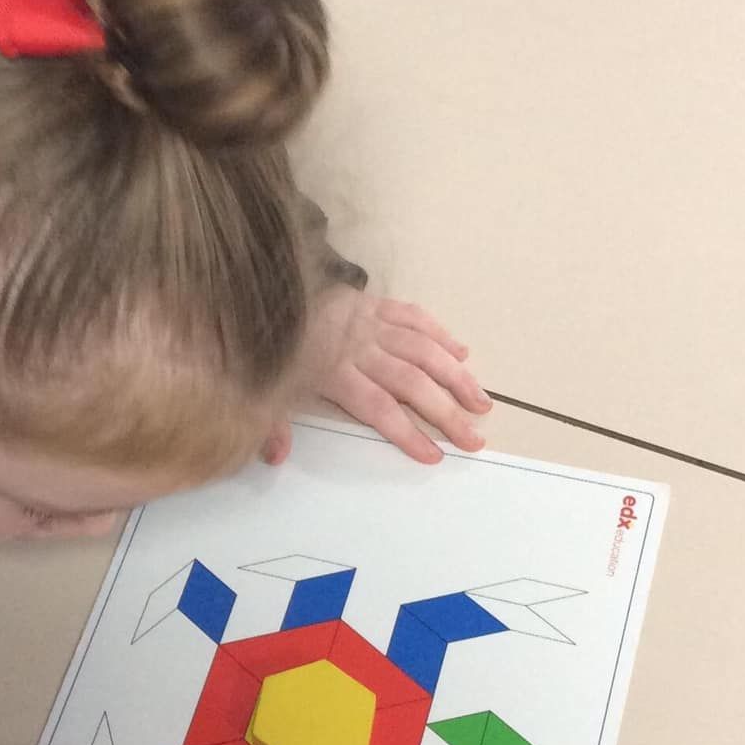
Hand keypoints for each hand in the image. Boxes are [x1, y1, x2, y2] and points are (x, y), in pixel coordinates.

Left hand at [263, 292, 490, 467]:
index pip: (378, 407)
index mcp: (332, 372)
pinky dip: (440, 334)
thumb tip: (276, 458)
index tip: (434, 455)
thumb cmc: (270, 344)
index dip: (407, 432)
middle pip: (411, 383)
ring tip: (481, 402)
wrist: (265, 286)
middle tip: (473, 439)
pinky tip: (462, 353)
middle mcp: (359, 348)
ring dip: (456, 376)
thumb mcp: (263, 387)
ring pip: (423, 350)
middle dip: (446, 413)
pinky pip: (415, 317)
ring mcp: (372, 323)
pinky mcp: (376, 303)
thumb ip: (271, 424)